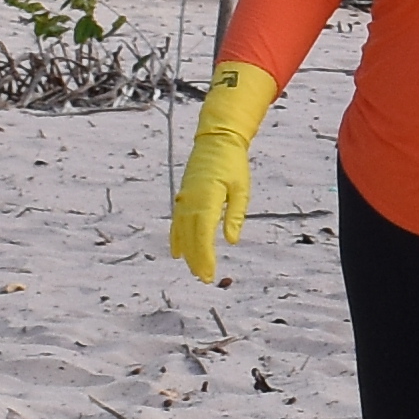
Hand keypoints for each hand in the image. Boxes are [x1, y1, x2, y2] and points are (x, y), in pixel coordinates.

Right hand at [169, 62, 277, 282]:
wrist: (216, 140)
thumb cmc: (233, 164)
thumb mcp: (241, 188)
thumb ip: (235, 214)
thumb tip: (231, 240)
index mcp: (207, 198)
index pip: (203, 233)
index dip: (205, 255)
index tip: (209, 272)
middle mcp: (191, 200)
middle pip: (191, 236)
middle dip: (197, 259)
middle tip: (205, 278)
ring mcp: (184, 198)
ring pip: (182, 231)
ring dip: (187, 252)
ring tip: (194, 270)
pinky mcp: (183, 196)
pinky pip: (177, 221)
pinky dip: (176, 237)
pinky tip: (177, 252)